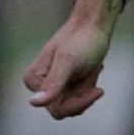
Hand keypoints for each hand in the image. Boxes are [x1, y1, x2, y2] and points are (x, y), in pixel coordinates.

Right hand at [21, 0, 118, 120]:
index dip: (80, 102)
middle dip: (85, 93)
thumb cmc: (82, 40)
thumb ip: (53, 84)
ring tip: (92, 67)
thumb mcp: (68, 62)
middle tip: (94, 71)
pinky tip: (93, 67)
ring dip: (88, 87)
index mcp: (33, 80)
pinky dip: (90, 83)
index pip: (58, 110)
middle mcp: (39, 84)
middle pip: (67, 108)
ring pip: (75, 102)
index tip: (100, 90)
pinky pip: (80, 95)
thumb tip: (34, 103)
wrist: (94, 24)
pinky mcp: (64, 81)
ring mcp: (52, 83)